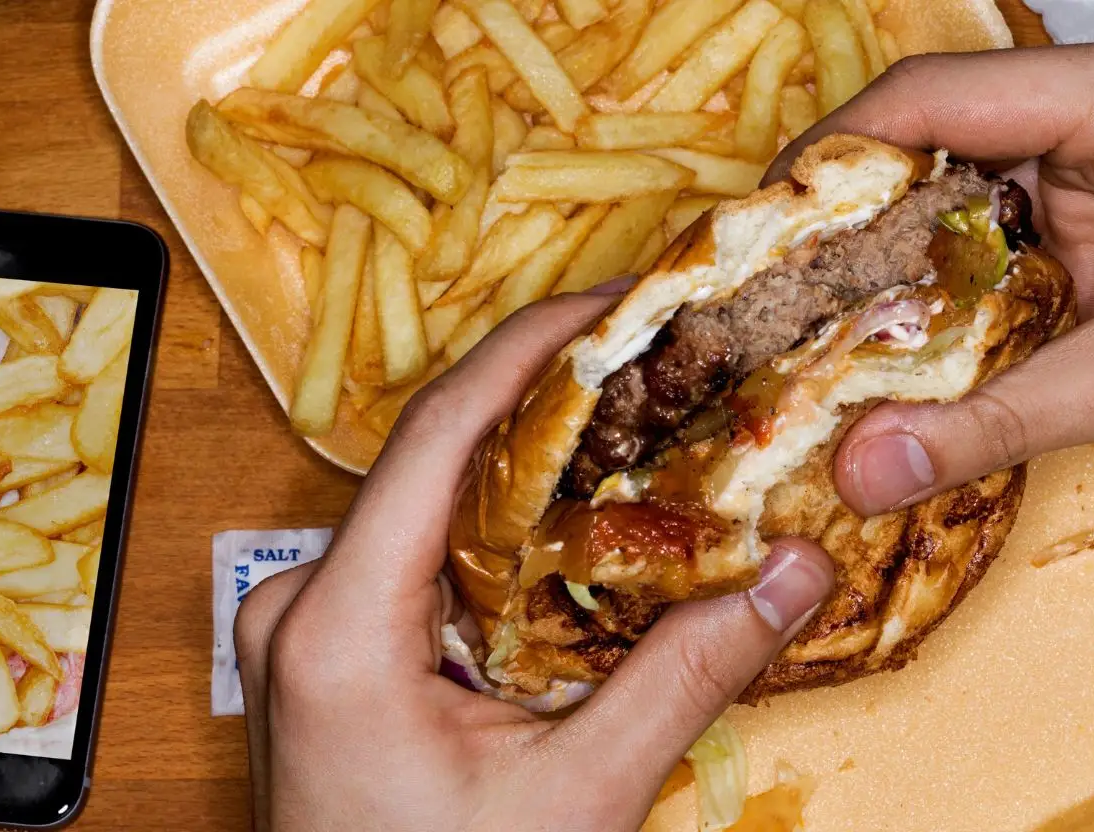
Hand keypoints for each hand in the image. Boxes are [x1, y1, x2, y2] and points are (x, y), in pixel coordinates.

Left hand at [233, 290, 833, 830]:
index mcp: (337, 627)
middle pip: (436, 458)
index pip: (438, 436)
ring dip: (530, 467)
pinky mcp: (332, 650)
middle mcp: (302, 605)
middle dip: (547, 402)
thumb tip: (790, 575)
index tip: (612, 303)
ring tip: (632, 427)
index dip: (529, 351)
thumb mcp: (576, 797)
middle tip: (651, 361)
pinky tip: (577, 522)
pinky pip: (421, 554)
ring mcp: (309, 627)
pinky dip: (503, 528)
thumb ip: (685, 678)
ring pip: (432, 505)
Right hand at [770, 35, 1093, 510]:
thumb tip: (864, 464)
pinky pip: (1012, 257)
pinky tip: (909, 360)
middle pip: (942, 147)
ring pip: (972, 208)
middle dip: (855, 221)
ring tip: (818, 334)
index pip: (937, 99)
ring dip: (904, 272)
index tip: (760, 227)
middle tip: (772, 296)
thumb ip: (993, 419)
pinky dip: (960, 306)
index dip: (834, 156)